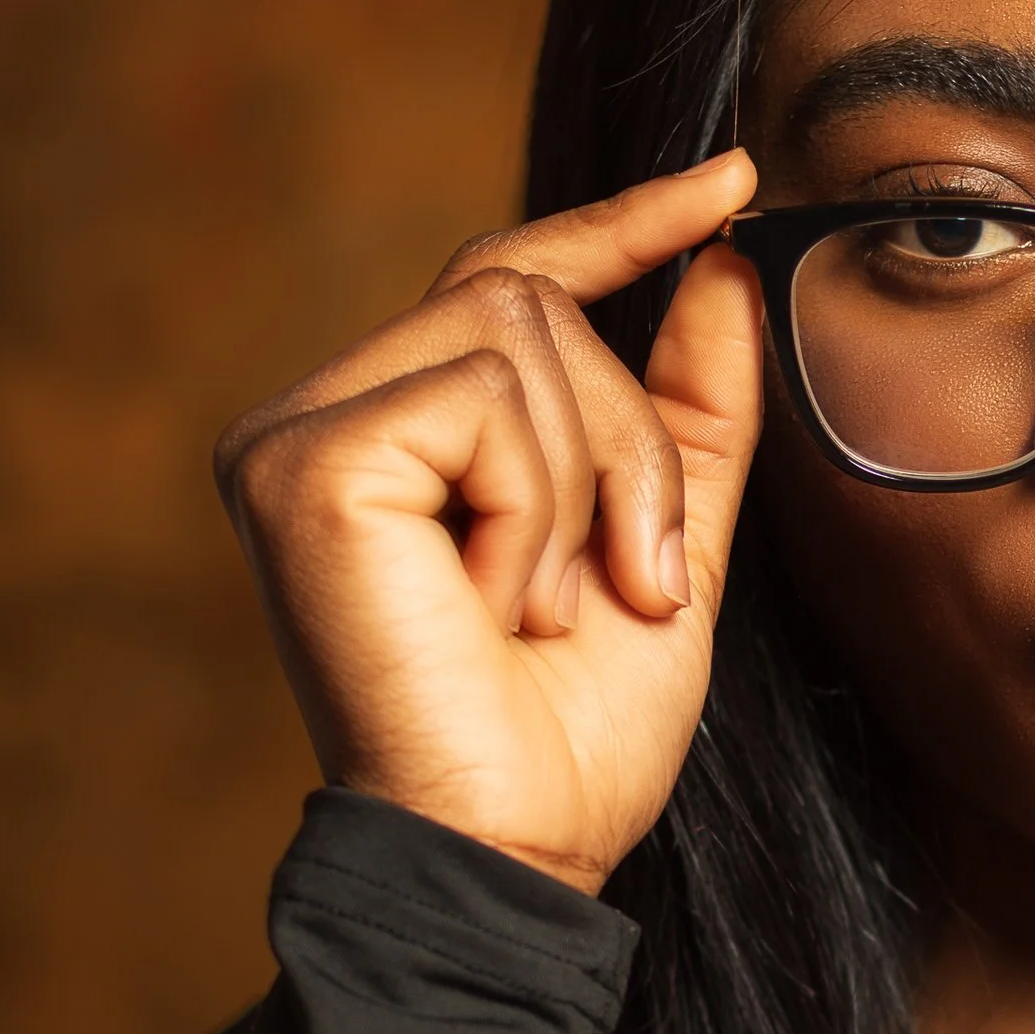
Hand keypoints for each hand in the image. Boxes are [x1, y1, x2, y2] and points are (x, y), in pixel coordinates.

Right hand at [216, 154, 763, 893]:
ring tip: (552, 609)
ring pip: (519, 330)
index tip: (737, 184)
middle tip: (630, 585)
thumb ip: (691, 410)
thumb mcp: (672, 544)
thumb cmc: (574, 733)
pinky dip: (534, 509)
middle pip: (533, 296)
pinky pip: (483, 397)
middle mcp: (327, 412)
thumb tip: (730, 261)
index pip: (511, 274)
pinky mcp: (301, 461)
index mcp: (399, 429)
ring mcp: (297, 431)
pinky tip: (497, 606)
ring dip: (591, 484)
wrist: (521, 849)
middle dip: (628, 441)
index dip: (625, 223)